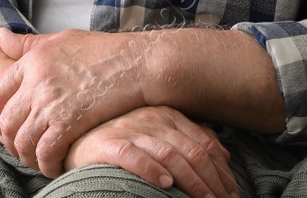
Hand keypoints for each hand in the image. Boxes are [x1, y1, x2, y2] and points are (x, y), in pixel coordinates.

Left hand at [0, 27, 157, 175]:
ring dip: (27, 156)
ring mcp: (51, 103)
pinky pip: (45, 152)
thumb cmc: (104, 51)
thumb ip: (29, 43)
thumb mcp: (62, 39)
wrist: (137, 64)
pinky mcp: (68, 122)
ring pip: (22, 141)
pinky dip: (46, 164)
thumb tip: (0, 37)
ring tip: (37, 160)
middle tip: (21, 149)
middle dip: (10, 141)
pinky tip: (54, 166)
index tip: (4, 126)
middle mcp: (37, 82)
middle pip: (7, 121)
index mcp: (33, 61)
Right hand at [64, 105, 238, 197]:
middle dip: (211, 180)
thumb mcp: (158, 136)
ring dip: (190, 181)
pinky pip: (132, 156)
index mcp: (165, 115)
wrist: (75, 140)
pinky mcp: (107, 144)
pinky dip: (151, 170)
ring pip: (168, 155)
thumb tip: (223, 154)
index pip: (201, 142)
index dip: (220, 169)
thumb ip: (188, 139)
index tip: (231, 192)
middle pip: (190, 150)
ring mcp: (128, 129)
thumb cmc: (121, 141)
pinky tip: (165, 185)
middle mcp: (149, 118)